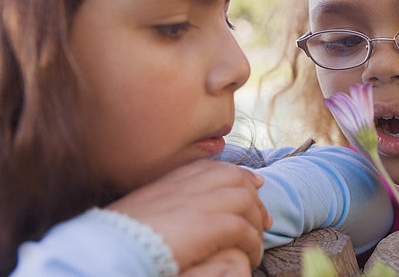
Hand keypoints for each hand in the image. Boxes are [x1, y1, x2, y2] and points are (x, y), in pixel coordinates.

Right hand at [107, 159, 271, 270]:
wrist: (106, 250)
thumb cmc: (117, 237)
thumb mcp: (142, 210)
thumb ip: (166, 203)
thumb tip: (179, 212)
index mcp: (171, 179)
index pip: (214, 168)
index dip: (239, 175)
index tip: (254, 185)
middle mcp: (186, 184)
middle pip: (235, 179)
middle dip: (255, 197)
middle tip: (265, 219)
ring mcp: (198, 201)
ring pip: (244, 201)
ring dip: (256, 222)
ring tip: (258, 242)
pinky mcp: (207, 224)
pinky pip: (243, 228)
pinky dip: (252, 241)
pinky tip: (251, 256)